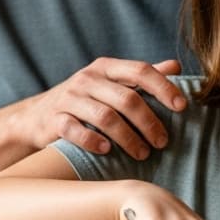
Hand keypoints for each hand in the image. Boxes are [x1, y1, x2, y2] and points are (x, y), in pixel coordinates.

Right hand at [23, 58, 184, 158]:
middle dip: (149, 122)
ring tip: (142, 153)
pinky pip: (76, 131)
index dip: (164, 87)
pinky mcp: (54, 120)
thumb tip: (176, 66)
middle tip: (162, 142)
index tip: (182, 107)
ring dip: (128, 138)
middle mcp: (87, 79)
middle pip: (127, 99)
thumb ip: (141, 77)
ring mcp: (69, 98)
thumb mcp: (111, 84)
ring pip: (106, 117)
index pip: (141, 70)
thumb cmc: (85, 101)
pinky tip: (108, 151)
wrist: (37, 117)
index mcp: (106, 67)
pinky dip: (94, 142)